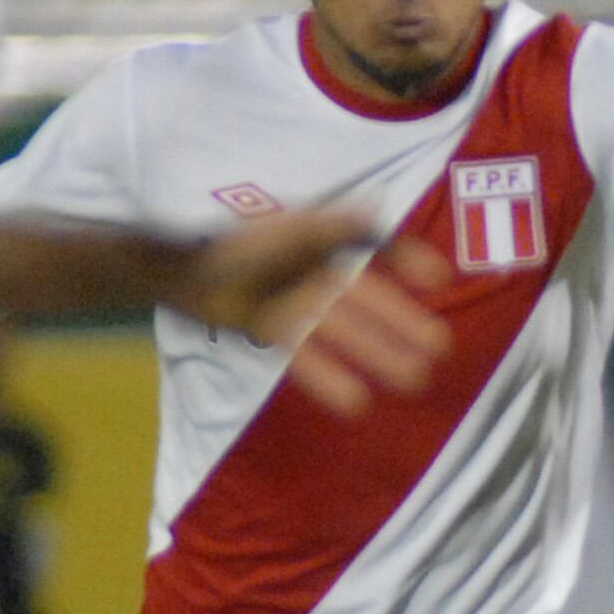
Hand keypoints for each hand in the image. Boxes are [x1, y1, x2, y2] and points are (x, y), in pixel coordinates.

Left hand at [177, 210, 450, 416]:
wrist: (175, 263)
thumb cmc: (230, 235)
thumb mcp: (284, 225)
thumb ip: (329, 224)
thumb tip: (376, 211)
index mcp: (319, 238)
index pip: (373, 246)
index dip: (406, 260)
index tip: (438, 280)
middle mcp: (314, 270)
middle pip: (366, 300)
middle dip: (402, 324)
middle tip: (439, 350)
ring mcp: (296, 302)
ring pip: (345, 332)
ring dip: (378, 354)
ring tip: (414, 379)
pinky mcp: (273, 330)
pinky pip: (307, 356)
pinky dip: (329, 377)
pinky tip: (355, 402)